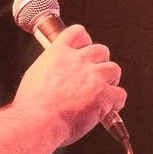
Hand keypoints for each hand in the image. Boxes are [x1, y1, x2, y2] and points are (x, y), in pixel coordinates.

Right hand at [14, 24, 125, 146]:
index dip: (85, 40)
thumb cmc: (32, 105)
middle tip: (95, 77)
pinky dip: (116, 103)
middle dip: (100, 63)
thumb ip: (49, 70)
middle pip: (101, 51)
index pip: (78, 33)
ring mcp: (94, 76)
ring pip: (114, 70)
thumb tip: (53, 76)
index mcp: (59, 53)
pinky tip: (109, 109)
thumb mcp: (34, 76)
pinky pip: (120, 94)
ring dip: (110, 81)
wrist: (39, 120)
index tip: (86, 47)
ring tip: (102, 93)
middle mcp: (78, 61)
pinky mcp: (104, 95)